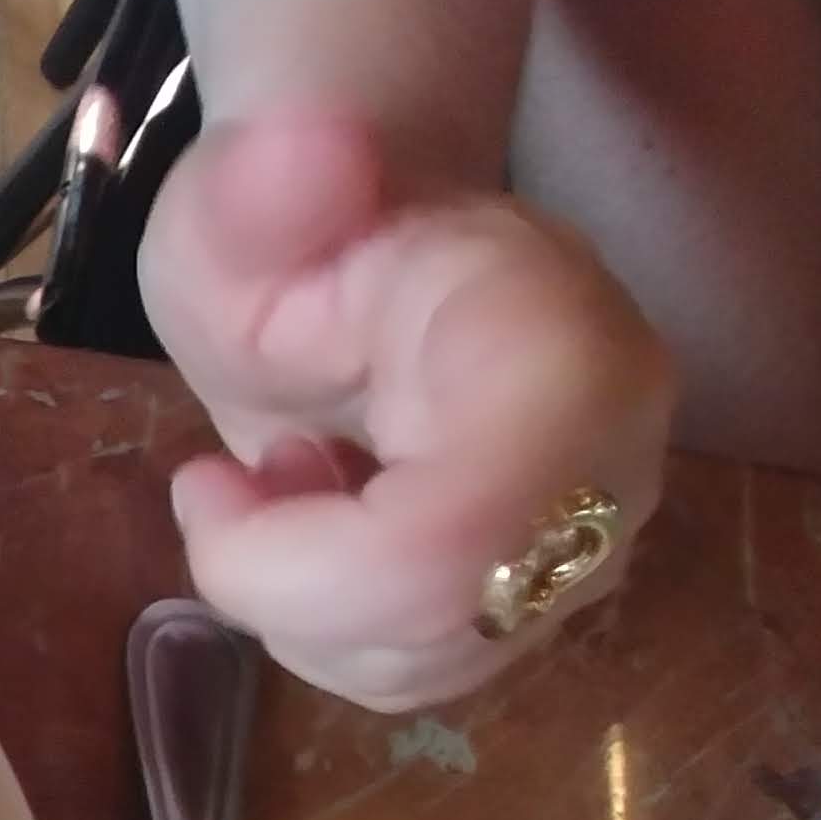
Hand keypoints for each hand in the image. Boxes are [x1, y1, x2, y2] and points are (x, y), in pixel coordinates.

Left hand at [140, 106, 675, 711]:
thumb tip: (310, 148)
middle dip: (286, 585)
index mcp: (552, 344)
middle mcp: (611, 457)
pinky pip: (424, 671)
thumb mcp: (239, 198)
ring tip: (288, 478)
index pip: (444, 543)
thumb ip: (263, 189)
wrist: (365, 234)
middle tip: (234, 481)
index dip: (291, 563)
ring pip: (423, 665)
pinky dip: (333, 625)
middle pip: (438, 624)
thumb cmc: (294, 223)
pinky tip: (323, 525)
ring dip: (302, 603)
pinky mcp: (554, 590)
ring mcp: (595, 534)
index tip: (209, 483)